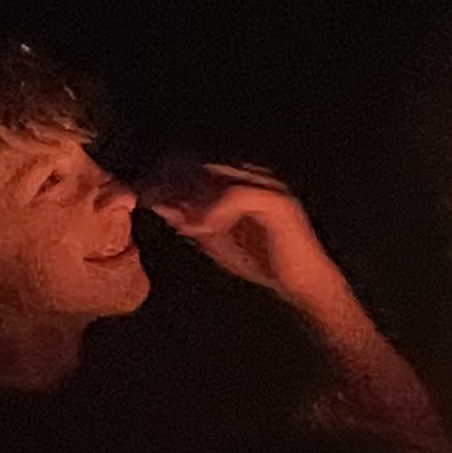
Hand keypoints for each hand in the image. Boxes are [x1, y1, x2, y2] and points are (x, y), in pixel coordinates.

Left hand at [140, 160, 345, 305]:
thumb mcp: (217, 240)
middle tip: (156, 202)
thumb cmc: (264, 264)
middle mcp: (253, 176)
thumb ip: (192, 221)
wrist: (304, 286)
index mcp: (240, 181)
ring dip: (194, 199)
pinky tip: (204, 228)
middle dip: (176, 185)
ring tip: (182, 222)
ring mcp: (266, 185)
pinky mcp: (275, 200)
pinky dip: (215, 211)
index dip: (169, 178)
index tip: (147, 195)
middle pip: (203, 167)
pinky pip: (236, 195)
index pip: (196, 167)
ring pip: (218, 177)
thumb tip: (162, 205)